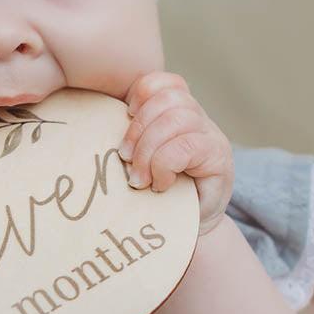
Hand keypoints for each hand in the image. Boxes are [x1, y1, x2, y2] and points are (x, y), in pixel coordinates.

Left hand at [119, 72, 233, 237]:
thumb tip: (94, 122)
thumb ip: (130, 137)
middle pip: (168, 98)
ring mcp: (212, 136)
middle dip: (138, 129)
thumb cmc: (156, 195)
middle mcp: (199, 119)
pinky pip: (187, 146)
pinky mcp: (220, 158)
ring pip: (177, 119)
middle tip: (124, 159)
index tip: (125, 118)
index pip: (165, 82)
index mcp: (178, 112)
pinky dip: (164, 165)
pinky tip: (160, 184)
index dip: (141, 93)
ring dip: (149, 150)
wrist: (186, 230)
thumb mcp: (138, 159)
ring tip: (139, 178)